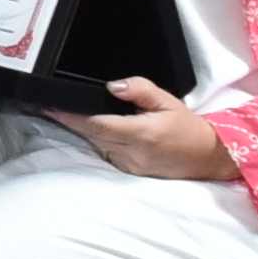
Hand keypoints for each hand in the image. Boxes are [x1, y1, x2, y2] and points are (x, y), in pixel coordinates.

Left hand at [66, 77, 241, 181]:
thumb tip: (114, 86)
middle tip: (49, 107)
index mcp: (142, 133)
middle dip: (71, 121)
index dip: (72, 117)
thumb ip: (140, 90)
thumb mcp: (167, 101)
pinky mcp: (131, 171)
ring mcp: (131, 165)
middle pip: (93, 135)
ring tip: (69, 114)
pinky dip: (100, 140)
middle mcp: (134, 152)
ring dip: (85, 131)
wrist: (208, 155)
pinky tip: (98, 130)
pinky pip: (108, 153)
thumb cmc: (188, 127)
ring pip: (98, 145)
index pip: (98, 125)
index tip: (52, 107)